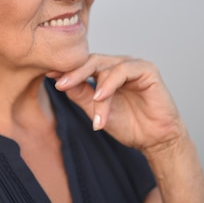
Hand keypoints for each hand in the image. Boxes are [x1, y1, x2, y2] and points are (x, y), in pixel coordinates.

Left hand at [48, 54, 186, 152]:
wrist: (155, 141)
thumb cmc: (129, 126)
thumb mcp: (97, 111)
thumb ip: (81, 95)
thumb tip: (59, 82)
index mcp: (107, 73)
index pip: (83, 66)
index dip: (67, 70)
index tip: (47, 75)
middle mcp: (119, 65)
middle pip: (92, 61)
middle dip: (74, 72)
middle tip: (59, 83)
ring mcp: (133, 66)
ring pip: (106, 66)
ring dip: (96, 87)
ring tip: (88, 101)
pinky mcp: (147, 70)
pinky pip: (124, 70)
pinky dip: (110, 83)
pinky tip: (101, 96)